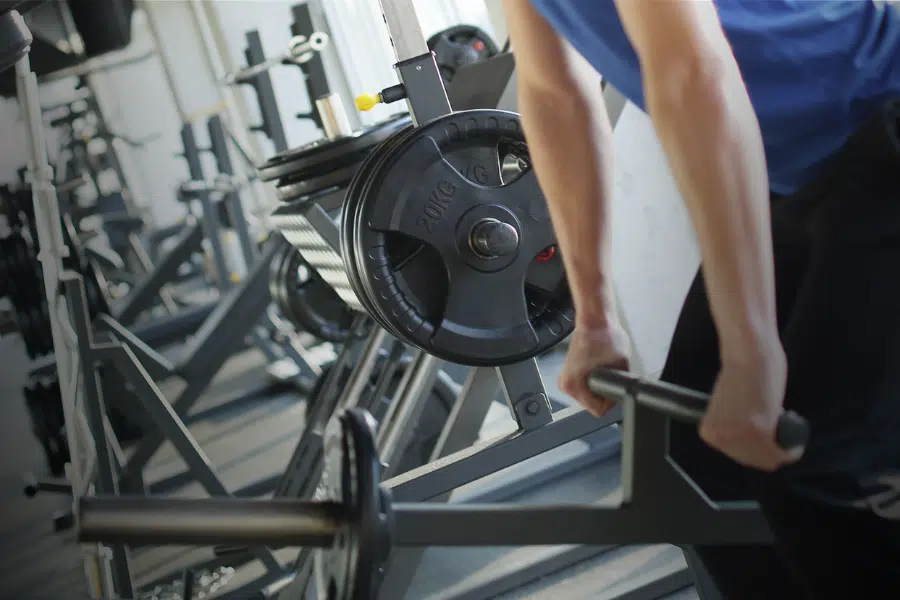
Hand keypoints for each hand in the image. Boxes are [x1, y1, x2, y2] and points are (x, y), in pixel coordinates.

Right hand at [559, 322, 630, 415]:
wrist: (594, 319)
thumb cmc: (604, 335)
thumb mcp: (622, 363)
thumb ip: (625, 383)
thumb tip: (631, 392)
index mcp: (573, 386)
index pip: (598, 410)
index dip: (611, 399)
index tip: (614, 384)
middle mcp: (566, 385)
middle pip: (593, 404)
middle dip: (604, 391)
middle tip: (609, 373)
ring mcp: (566, 380)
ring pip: (590, 396)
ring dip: (600, 385)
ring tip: (603, 367)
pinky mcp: (570, 374)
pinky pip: (586, 387)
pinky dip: (595, 380)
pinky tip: (598, 367)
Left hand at [699, 348, 802, 470]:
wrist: (748, 353)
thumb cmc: (742, 375)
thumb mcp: (729, 410)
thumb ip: (735, 430)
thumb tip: (751, 447)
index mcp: (709, 433)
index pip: (736, 454)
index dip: (754, 440)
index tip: (760, 422)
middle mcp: (721, 439)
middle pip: (753, 459)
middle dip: (768, 444)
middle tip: (773, 420)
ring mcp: (739, 437)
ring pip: (770, 459)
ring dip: (781, 444)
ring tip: (780, 417)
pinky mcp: (759, 431)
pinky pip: (785, 453)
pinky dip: (793, 445)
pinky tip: (792, 424)